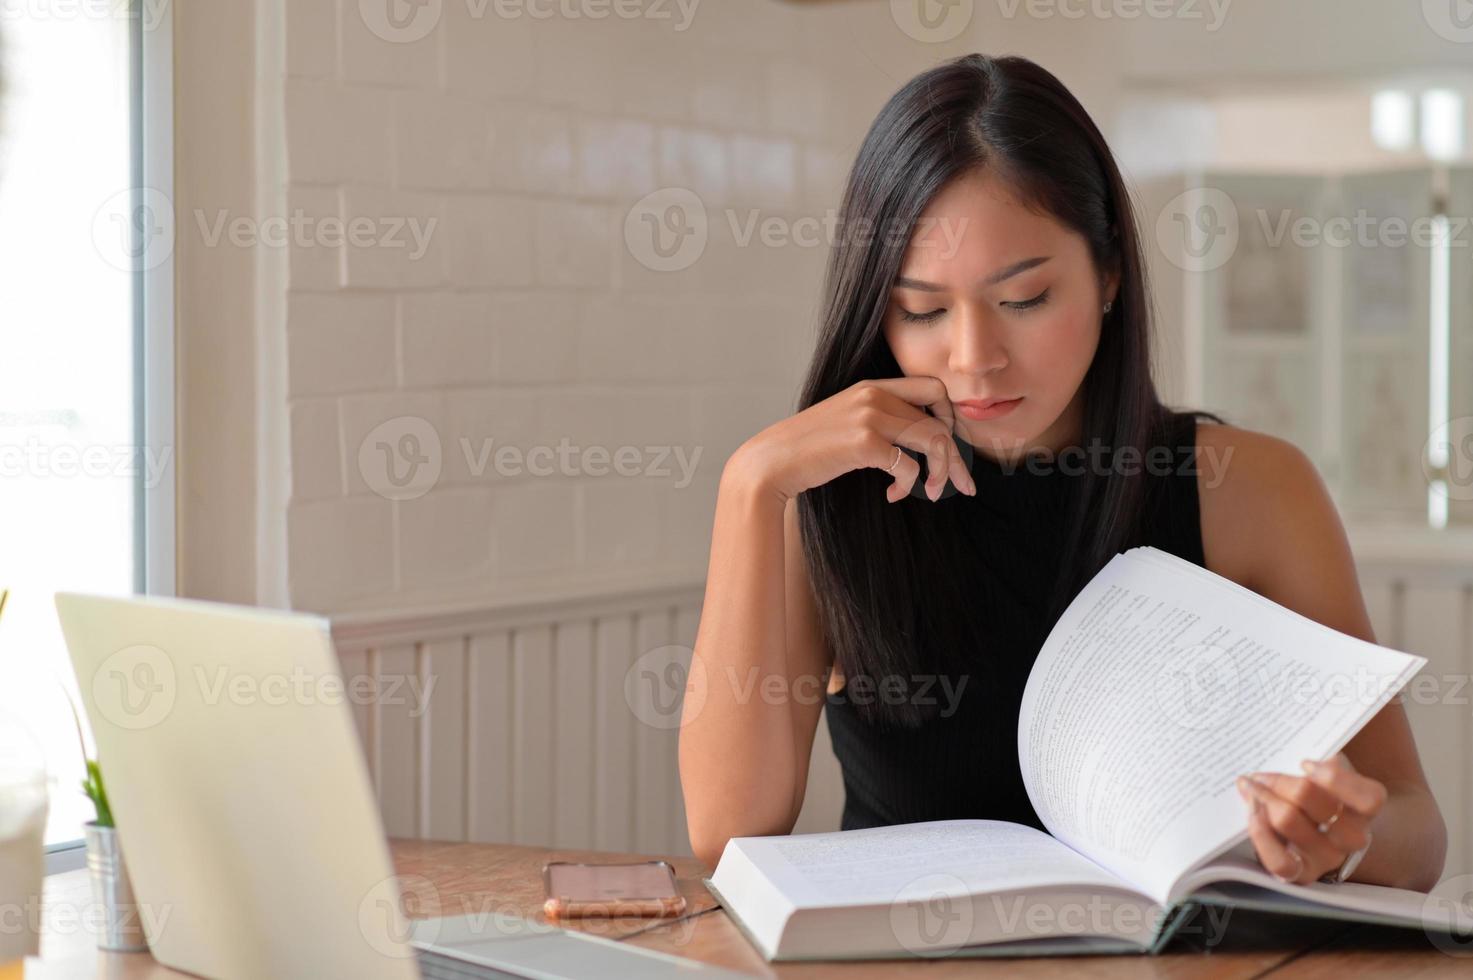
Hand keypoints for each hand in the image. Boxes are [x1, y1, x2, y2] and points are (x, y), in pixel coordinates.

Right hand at [731, 377, 976, 503]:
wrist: (771, 462)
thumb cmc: (808, 449)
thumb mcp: (845, 420)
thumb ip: (878, 418)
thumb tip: (918, 439)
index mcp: (872, 386)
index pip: (934, 388)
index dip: (950, 417)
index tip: (950, 447)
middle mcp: (874, 395)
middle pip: (940, 419)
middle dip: (957, 455)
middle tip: (961, 483)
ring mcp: (869, 416)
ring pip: (934, 440)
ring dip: (941, 473)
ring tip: (932, 493)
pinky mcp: (864, 443)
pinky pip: (909, 466)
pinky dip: (909, 486)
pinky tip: (892, 495)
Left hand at [1235, 752, 1384, 884]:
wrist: (1327, 835)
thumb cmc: (1325, 794)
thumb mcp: (1332, 772)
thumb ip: (1323, 758)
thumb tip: (1297, 747)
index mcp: (1365, 808)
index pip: (1368, 798)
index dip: (1333, 777)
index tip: (1303, 762)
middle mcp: (1352, 837)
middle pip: (1314, 802)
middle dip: (1278, 781)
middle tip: (1258, 774)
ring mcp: (1327, 858)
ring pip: (1290, 822)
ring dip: (1263, 798)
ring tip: (1249, 787)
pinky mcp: (1301, 874)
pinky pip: (1279, 861)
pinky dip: (1260, 834)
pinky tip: (1253, 813)